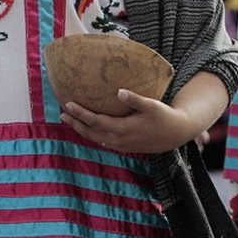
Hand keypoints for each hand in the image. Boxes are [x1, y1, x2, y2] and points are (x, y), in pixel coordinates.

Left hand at [59, 88, 195, 152]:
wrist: (176, 134)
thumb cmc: (164, 117)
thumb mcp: (152, 105)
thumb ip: (135, 99)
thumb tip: (119, 91)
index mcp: (123, 129)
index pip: (95, 121)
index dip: (80, 113)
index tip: (67, 104)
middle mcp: (119, 140)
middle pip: (90, 133)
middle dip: (75, 123)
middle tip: (61, 113)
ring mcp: (121, 145)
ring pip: (95, 139)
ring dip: (81, 130)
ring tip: (70, 119)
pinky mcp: (125, 146)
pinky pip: (102, 141)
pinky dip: (92, 134)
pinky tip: (88, 127)